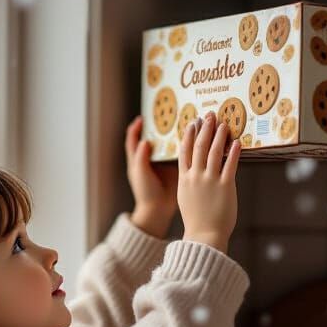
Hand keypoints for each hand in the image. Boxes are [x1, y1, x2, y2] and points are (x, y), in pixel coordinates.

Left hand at [125, 115, 177, 237]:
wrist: (157, 211)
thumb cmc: (146, 193)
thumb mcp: (141, 174)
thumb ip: (141, 158)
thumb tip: (145, 141)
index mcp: (137, 160)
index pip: (133, 139)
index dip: (136, 128)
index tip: (143, 118)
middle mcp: (150, 160)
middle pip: (153, 138)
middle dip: (159, 127)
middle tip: (167, 115)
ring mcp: (163, 164)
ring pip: (168, 144)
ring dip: (174, 134)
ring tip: (182, 122)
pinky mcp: (175, 168)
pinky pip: (180, 154)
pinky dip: (185, 146)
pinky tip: (192, 137)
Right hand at [177, 112, 240, 251]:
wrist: (204, 235)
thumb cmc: (197, 220)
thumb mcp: (186, 198)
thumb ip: (190, 182)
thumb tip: (194, 172)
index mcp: (184, 179)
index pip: (184, 151)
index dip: (189, 135)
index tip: (193, 123)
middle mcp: (195, 177)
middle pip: (199, 147)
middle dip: (205, 129)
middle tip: (209, 115)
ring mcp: (210, 181)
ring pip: (214, 152)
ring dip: (219, 135)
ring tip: (224, 123)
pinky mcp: (225, 187)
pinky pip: (230, 165)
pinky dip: (234, 152)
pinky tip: (237, 142)